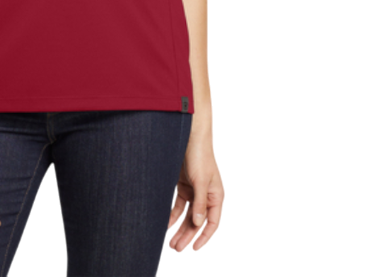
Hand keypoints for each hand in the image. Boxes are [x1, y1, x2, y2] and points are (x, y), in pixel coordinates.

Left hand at [167, 135, 223, 251]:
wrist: (190, 135)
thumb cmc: (200, 156)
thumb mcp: (200, 181)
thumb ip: (200, 203)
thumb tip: (199, 224)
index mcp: (216, 196)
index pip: (212, 223)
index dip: (204, 237)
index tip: (194, 248)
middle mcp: (206, 196)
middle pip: (197, 221)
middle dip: (187, 235)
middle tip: (176, 248)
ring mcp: (194, 191)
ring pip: (187, 215)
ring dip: (179, 228)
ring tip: (171, 243)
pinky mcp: (183, 185)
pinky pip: (179, 205)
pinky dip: (173, 215)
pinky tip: (166, 223)